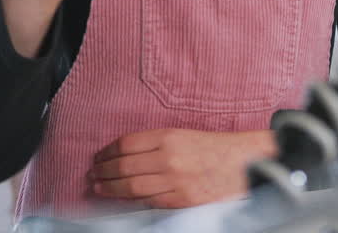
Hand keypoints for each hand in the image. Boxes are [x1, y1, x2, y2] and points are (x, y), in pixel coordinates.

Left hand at [90, 128, 278, 208]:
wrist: (245, 163)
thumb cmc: (215, 148)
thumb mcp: (184, 135)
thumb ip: (156, 143)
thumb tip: (124, 154)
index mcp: (169, 136)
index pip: (126, 144)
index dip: (107, 152)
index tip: (99, 157)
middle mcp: (169, 157)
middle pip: (124, 166)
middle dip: (103, 171)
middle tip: (93, 174)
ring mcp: (174, 180)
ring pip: (131, 186)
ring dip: (110, 188)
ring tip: (99, 187)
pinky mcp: (181, 200)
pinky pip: (148, 201)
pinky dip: (131, 200)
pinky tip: (121, 198)